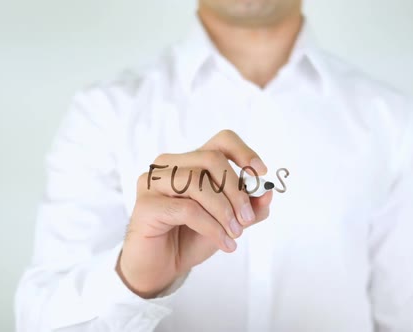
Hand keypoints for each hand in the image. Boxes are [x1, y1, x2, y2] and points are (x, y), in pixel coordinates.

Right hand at [117, 130, 272, 297]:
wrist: (161, 268)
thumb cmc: (191, 238)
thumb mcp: (228, 221)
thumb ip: (249, 206)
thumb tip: (267, 192)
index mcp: (190, 162)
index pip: (221, 141)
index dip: (244, 152)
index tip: (261, 173)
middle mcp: (169, 165)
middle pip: (211, 159)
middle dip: (236, 190)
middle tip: (247, 218)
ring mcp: (152, 182)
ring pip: (198, 182)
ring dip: (224, 211)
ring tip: (235, 234)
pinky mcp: (145, 205)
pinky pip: (187, 209)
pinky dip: (212, 227)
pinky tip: (224, 243)